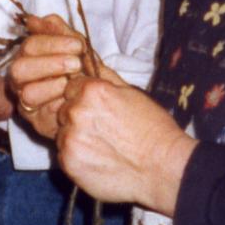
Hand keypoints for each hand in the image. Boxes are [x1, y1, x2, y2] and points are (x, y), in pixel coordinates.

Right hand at [9, 13, 100, 138]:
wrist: (104, 102)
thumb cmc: (88, 72)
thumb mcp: (78, 49)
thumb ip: (59, 32)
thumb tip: (33, 19)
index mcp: (30, 57)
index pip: (30, 45)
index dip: (52, 43)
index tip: (78, 45)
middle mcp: (23, 78)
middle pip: (20, 68)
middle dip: (50, 63)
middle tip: (76, 63)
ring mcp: (26, 100)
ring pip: (25, 91)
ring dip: (52, 83)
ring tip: (73, 81)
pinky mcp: (34, 119)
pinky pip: (36, 111)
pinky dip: (54, 101)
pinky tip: (69, 96)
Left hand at [55, 75, 194, 214]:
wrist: (163, 167)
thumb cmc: (153, 130)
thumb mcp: (132, 93)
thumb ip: (104, 76)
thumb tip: (89, 57)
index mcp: (92, 91)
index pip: (70, 86)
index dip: (83, 97)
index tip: (98, 110)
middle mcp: (77, 112)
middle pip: (64, 109)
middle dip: (77, 117)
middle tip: (103, 130)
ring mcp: (70, 138)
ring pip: (62, 133)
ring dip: (76, 137)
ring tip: (103, 147)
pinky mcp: (68, 162)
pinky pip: (64, 154)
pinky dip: (77, 157)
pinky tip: (99, 160)